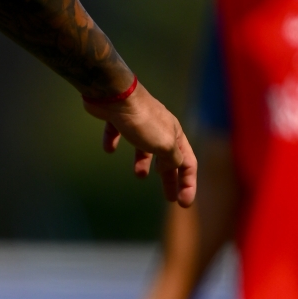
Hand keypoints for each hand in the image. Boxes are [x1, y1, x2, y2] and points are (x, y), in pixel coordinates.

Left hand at [84, 85, 196, 205]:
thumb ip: (172, 159)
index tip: (184, 203)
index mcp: (174, 134)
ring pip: (144, 147)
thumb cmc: (142, 121)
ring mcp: (138, 123)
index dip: (188, 184)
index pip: (187, 163)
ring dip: (144, 162)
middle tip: (169, 198)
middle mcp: (159, 128)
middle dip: (169, 178)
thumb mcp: (164, 145)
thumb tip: (172, 167)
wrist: (115, 94)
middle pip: (167, 158)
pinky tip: (109, 149)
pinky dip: (114, 142)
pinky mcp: (118, 119)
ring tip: (139, 175)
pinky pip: (117, 133)